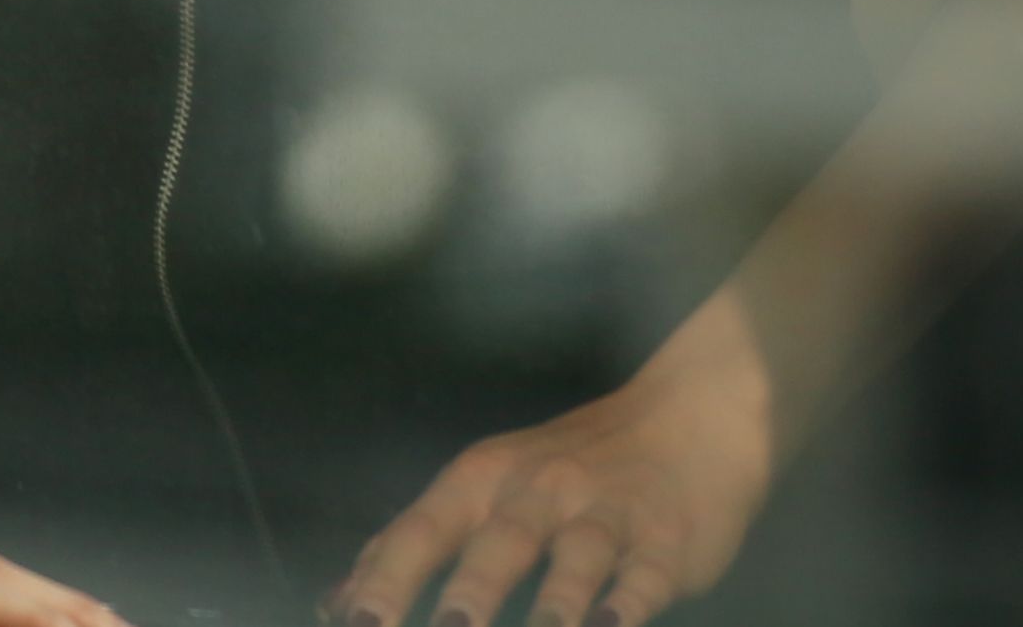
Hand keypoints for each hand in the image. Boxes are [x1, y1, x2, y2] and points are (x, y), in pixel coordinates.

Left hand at [326, 319, 777, 626]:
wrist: (687, 417)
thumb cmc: (565, 470)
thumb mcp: (481, 489)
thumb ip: (409, 545)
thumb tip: (335, 601)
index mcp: (482, 481)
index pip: (424, 530)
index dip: (388, 580)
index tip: (356, 624)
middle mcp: (539, 491)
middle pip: (499, 544)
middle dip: (470, 595)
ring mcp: (606, 514)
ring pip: (576, 558)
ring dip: (555, 603)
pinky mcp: (665, 540)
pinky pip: (646, 574)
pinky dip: (631, 602)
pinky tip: (616, 624)